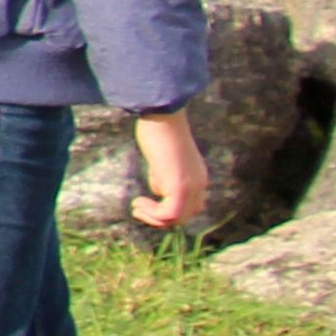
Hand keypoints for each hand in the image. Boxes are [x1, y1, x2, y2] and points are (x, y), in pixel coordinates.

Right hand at [129, 108, 209, 233]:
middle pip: (185, 217)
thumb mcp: (163, 159)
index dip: (168, 209)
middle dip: (159, 218)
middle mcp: (199, 185)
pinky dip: (151, 214)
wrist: (163, 116)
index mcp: (197, 177)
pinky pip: (168, 215)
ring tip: (136, 206)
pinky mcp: (179, 187)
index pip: (191, 207)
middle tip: (138, 207)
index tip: (147, 199)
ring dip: (153, 218)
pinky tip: (137, 202)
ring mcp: (191, 187)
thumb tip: (158, 190)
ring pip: (177, 219)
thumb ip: (165, 175)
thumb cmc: (159, 130)